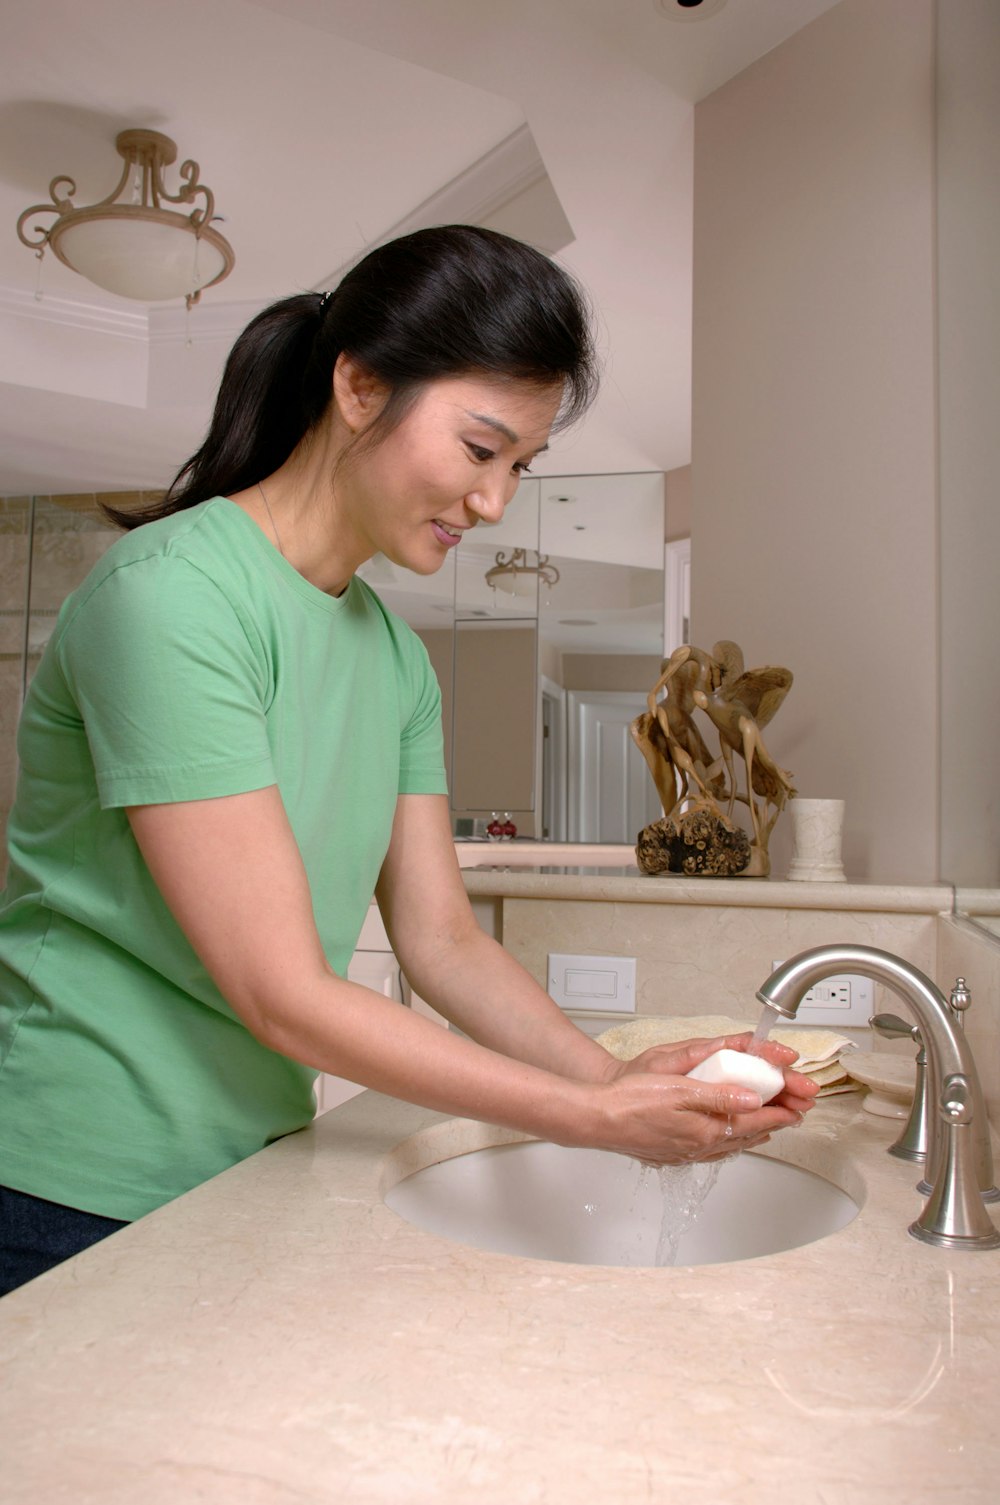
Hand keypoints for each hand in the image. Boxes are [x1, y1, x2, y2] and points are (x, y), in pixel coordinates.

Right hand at [591, 1032, 819, 1164]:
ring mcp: (685, 1152)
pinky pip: (711, 1149)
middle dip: (772, 1124)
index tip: (797, 1108)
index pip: (752, 1121)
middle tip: (792, 1116)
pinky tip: (723, 1137)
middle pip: (745, 1136)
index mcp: (704, 1129)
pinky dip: (727, 1140)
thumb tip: (752, 1098)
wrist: (597, 1119)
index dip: (778, 1112)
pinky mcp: (671, 1152)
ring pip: (729, 1145)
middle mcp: (698, 1146)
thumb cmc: (631, 1102)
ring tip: (767, 1128)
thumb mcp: (679, 1089)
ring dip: (752, 1134)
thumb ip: (718, 1095)